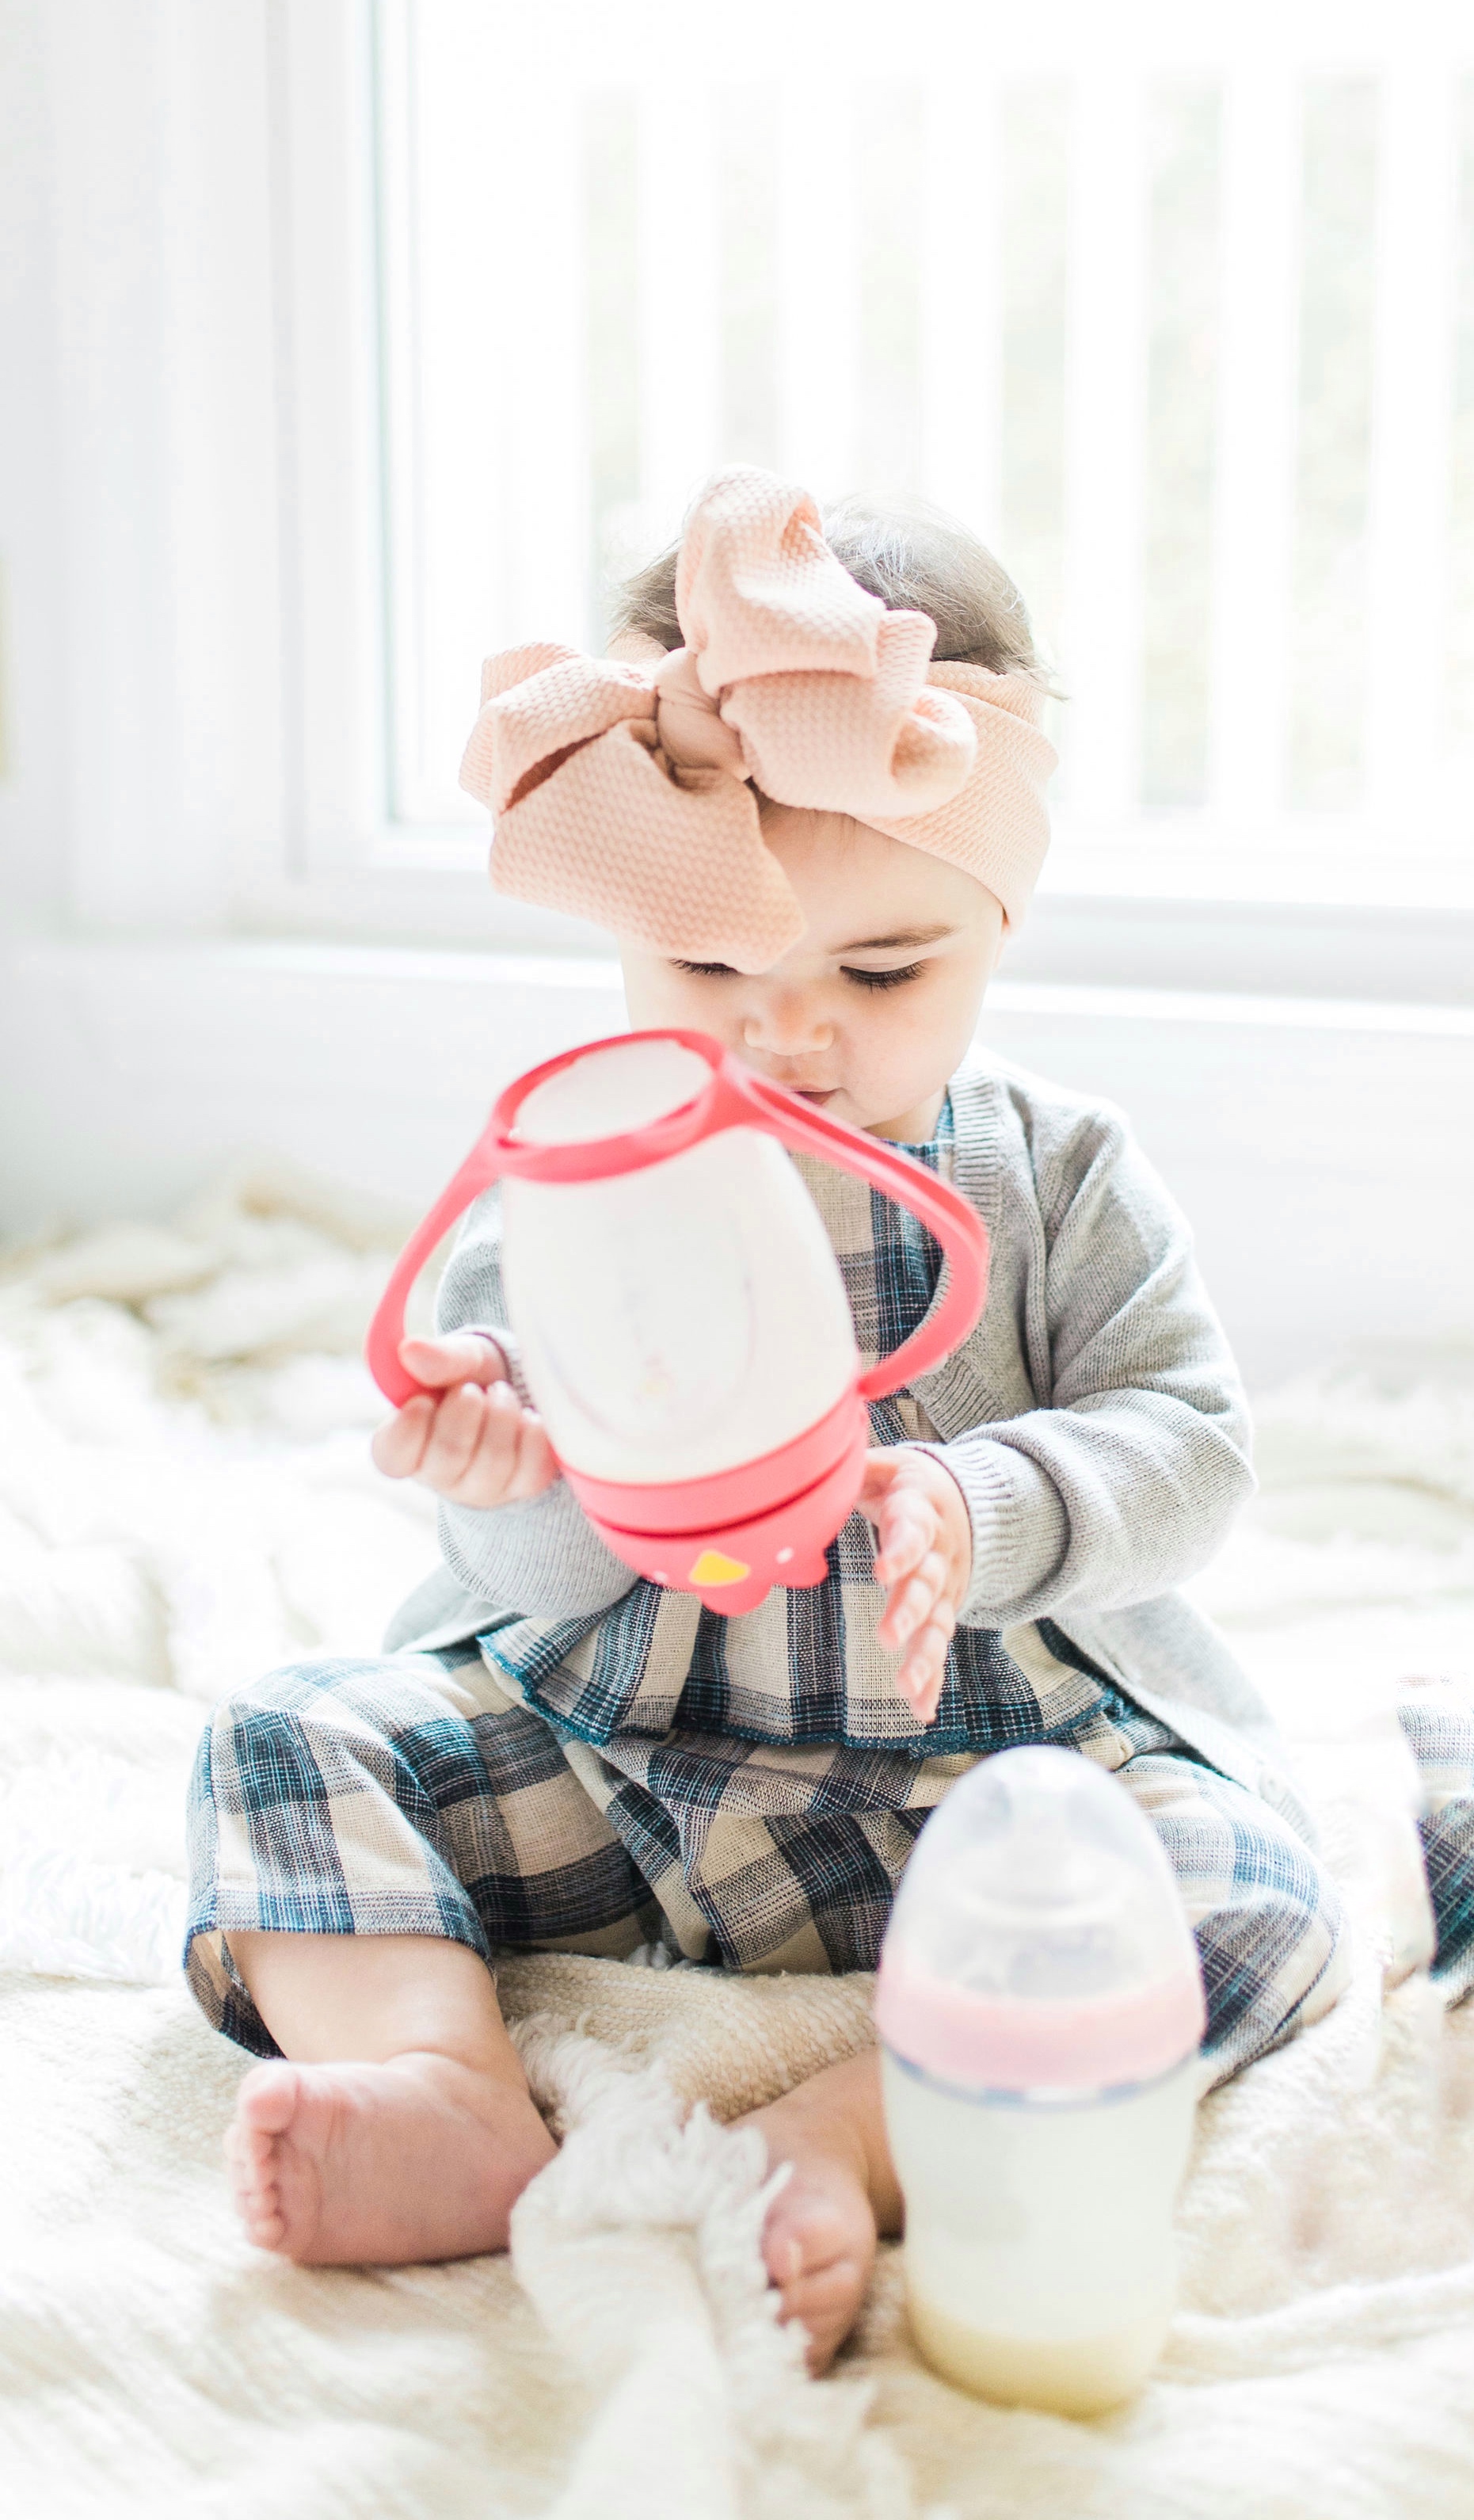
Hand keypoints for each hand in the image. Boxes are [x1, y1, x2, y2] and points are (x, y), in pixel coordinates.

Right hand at [370, 1333, 557, 1507]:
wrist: (519, 1387)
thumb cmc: (474, 1376)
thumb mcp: (459, 1357)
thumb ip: (438, 1357)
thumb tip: (411, 1351)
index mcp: (406, 1444)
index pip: (391, 1456)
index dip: (406, 1430)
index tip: (423, 1400)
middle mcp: (439, 1474)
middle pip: (448, 1457)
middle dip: (466, 1411)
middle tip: (473, 1389)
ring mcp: (480, 1487)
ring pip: (493, 1464)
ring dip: (502, 1416)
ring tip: (501, 1394)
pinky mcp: (520, 1487)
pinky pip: (531, 1471)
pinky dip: (533, 1435)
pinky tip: (529, 1417)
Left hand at [859, 1448, 972, 1725]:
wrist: (966, 1502)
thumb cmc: (909, 1484)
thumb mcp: (887, 1463)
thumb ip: (856, 1464)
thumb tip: (812, 1452)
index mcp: (920, 1511)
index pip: (912, 1531)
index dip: (901, 1550)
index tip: (883, 1571)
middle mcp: (938, 1554)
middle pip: (927, 1584)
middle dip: (909, 1611)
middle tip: (888, 1636)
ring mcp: (945, 1587)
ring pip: (937, 1623)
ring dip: (925, 1656)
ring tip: (907, 1686)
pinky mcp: (943, 1612)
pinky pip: (939, 1648)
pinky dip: (933, 1680)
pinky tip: (921, 1711)